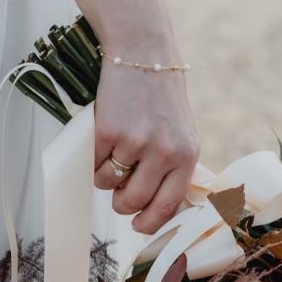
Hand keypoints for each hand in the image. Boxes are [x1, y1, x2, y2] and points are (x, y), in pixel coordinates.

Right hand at [92, 46, 199, 235]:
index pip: (167, 207)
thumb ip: (174, 169)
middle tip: (119, 188)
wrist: (142, 54)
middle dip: (121, 203)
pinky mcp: (108, 133)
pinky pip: (93, 166)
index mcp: (187, 156)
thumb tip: (159, 209)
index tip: (138, 226)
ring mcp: (136, 143)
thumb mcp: (181, 134)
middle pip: (132, 203)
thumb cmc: (160, 99)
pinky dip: (93, 158)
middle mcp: (165, 153)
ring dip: (105, 178)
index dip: (149, 223)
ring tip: (113, 154)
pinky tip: (105, 136)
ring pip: (109, 186)